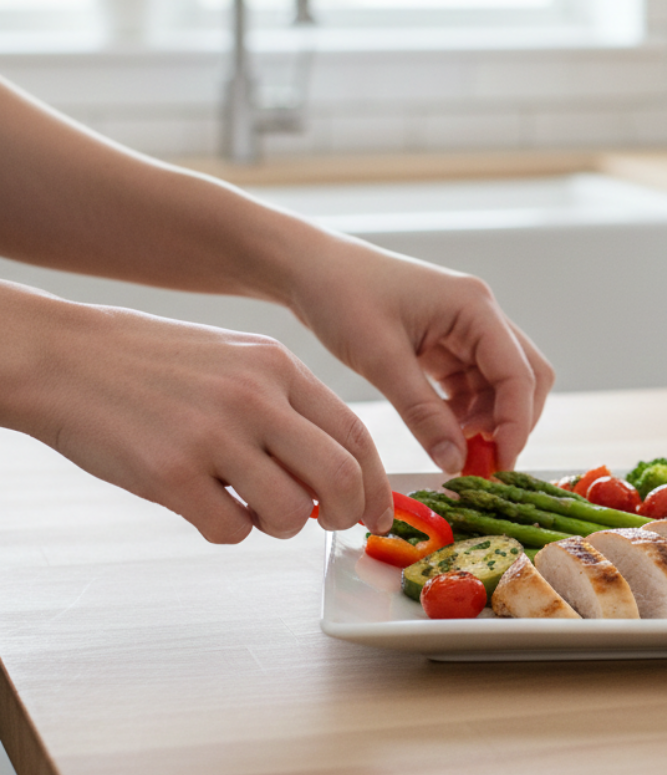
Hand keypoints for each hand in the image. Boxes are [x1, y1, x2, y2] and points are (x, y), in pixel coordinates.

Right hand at [5, 284, 394, 540]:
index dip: (377, 484)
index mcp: (277, 368)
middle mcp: (254, 398)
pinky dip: (229, 530)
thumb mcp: (238, 361)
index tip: (378, 514)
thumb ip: (287, 406)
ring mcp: (213, 435)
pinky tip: (208, 506)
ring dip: (280, 526)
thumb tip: (334, 472)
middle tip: (331, 525)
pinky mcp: (171, 473)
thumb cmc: (155, 364)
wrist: (67, 356)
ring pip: (290, 512)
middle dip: (347, 514)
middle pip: (339, 477)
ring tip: (251, 507)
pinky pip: (230, 530)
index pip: (354, 435)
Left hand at [284, 234, 554, 472]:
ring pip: (500, 386)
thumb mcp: (381, 359)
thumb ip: (423, 413)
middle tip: (483, 464)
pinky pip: (472, 386)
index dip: (516, 423)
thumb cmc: (342, 296)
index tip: (500, 465)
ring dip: (486, 422)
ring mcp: (466, 329)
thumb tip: (456, 462)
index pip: (518, 373)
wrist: (310, 269)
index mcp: (474, 307)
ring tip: (454, 451)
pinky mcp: (448, 343)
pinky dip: (465, 414)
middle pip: (525, 378)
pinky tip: (442, 433)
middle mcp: (481, 315)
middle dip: (511, 423)